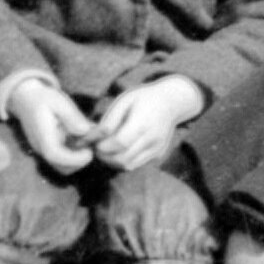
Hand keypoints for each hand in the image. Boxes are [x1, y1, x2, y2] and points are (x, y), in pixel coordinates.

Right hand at [8, 80, 97, 173]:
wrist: (25, 99)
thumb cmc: (42, 98)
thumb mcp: (58, 101)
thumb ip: (72, 116)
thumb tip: (86, 130)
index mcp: (42, 137)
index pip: (56, 156)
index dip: (75, 158)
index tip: (90, 151)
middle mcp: (42, 148)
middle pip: (62, 168)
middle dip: (80, 162)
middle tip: (92, 146)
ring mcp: (44, 151)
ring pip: (63, 167)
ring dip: (78, 160)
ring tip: (87, 143)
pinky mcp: (49, 150)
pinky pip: (62, 160)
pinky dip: (74, 156)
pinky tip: (80, 140)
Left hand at [90, 77, 208, 170]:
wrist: (172, 102)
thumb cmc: (144, 98)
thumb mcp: (124, 101)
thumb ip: (108, 121)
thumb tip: (90, 138)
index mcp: (143, 123)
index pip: (119, 143)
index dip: (102, 146)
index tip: (93, 141)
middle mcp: (152, 139)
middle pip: (122, 159)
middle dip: (104, 156)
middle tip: (96, 147)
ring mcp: (157, 149)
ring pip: (128, 165)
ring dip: (112, 161)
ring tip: (105, 149)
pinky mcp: (158, 155)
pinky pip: (136, 164)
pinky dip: (123, 161)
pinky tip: (119, 150)